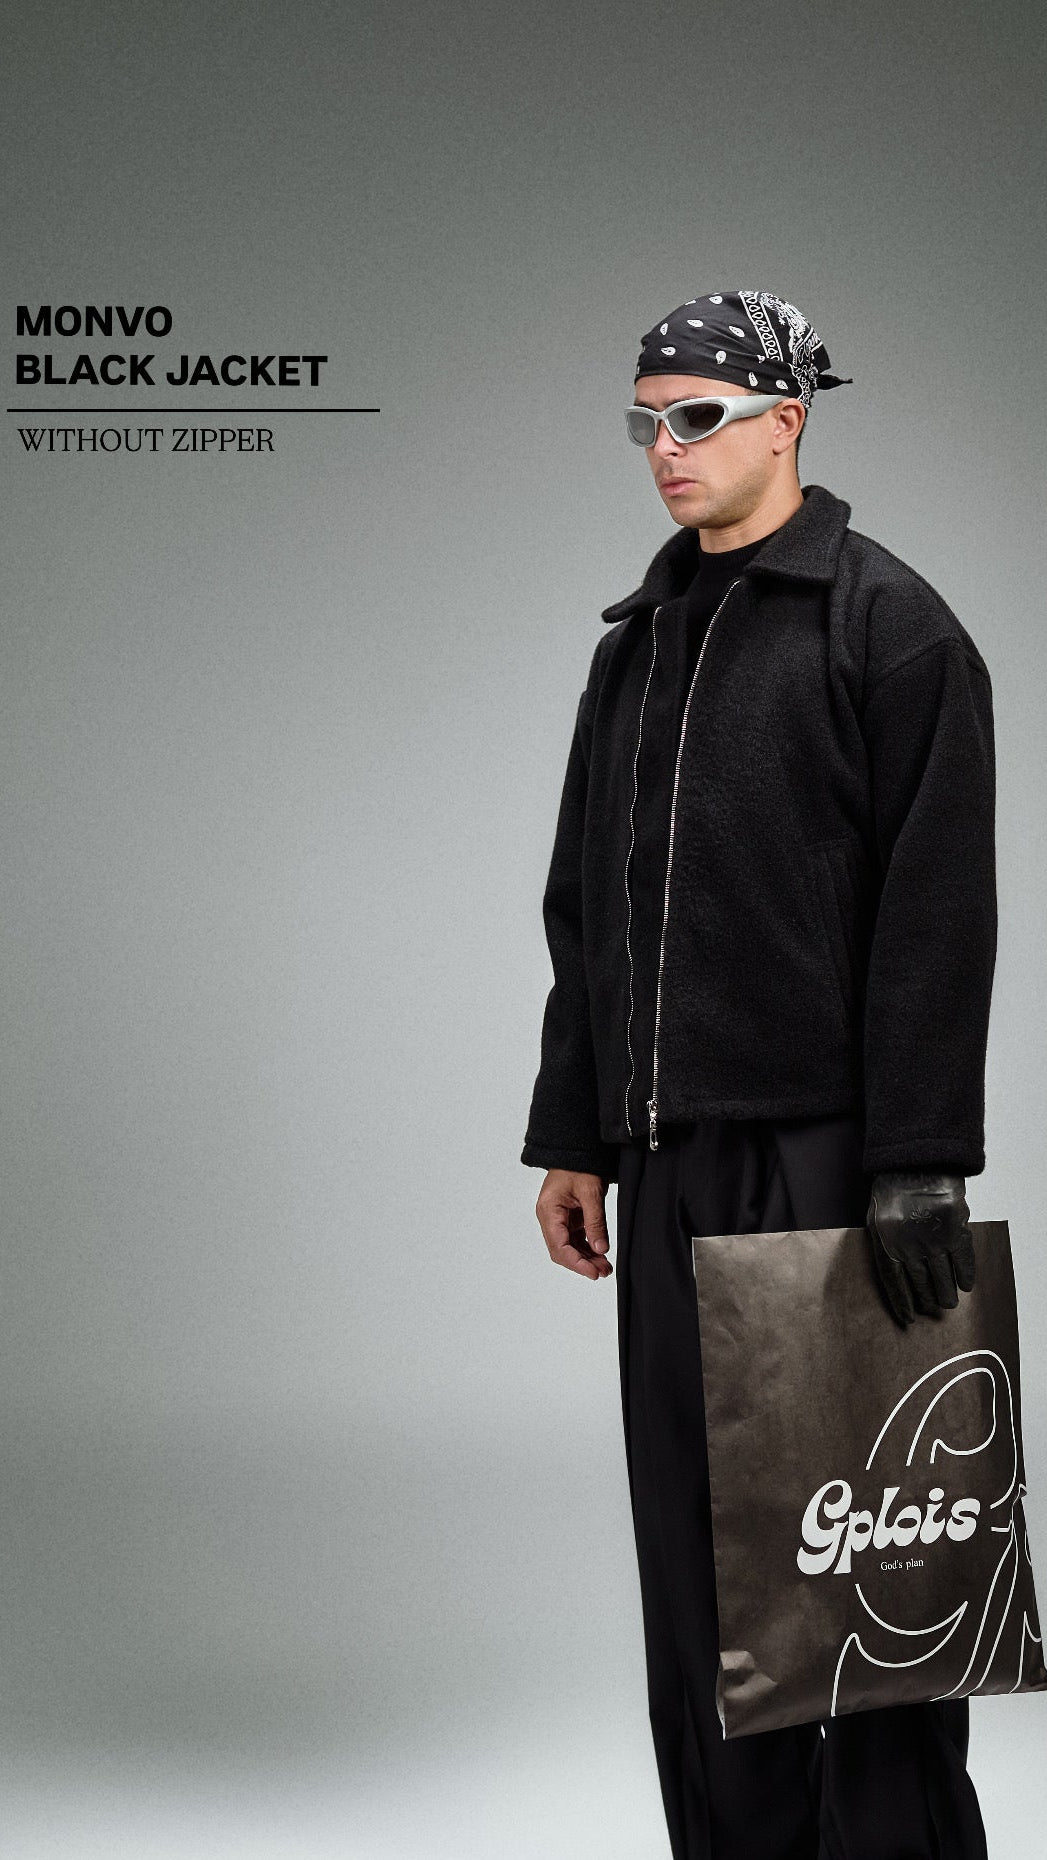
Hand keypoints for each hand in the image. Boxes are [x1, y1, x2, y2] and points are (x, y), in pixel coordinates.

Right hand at [536, 1169, 611, 1280]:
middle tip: (603, 1272)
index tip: (593, 1273)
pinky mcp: (567, 1218)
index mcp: (549, 1211)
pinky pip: (574, 1239)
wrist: (578, 1150)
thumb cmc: (580, 1166)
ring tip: (605, 1267)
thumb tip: (601, 1249)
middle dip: (582, 1263)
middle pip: (561, 1250)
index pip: (559, 1246)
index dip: (576, 1263)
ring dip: (585, 1258)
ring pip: (568, 1247)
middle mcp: (549, 1217)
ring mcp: (557, 1219)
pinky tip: (600, 1255)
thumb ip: (595, 1222)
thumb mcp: (591, 1193)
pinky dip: (586, 1248)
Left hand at [867, 1169, 974, 1326]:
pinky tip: (966, 1286)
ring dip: (946, 1293)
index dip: (902, 1302)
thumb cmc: (892, 1187)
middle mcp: (908, 1242)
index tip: (908, 1318)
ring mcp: (932, 1236)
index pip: (894, 1281)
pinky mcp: (954, 1227)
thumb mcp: (875, 1215)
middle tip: (933, 1310)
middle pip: (920, 1282)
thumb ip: (883, 1243)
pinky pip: (962, 1258)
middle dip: (927, 1300)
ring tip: (948, 1304)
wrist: (914, 1159)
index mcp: (885, 1240)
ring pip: (942, 1275)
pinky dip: (965, 1274)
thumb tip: (895, 1272)